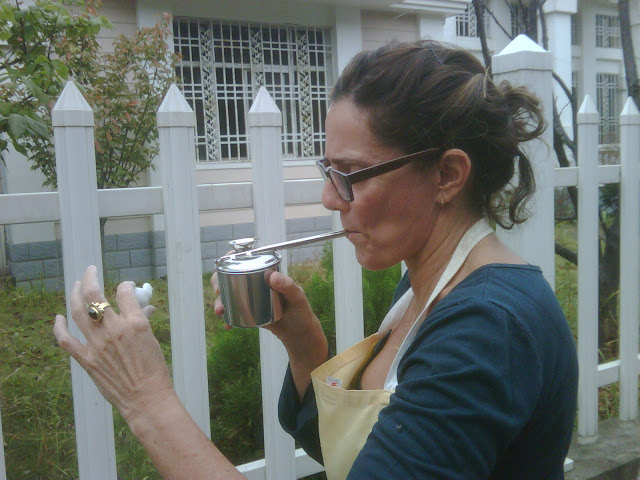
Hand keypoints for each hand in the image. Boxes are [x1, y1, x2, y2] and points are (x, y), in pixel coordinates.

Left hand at [53, 266, 174, 422]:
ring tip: (75, 285)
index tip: (125, 286)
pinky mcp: (86, 359)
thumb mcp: (152, 340)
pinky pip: (66, 339)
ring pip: (77, 311)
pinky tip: (58, 318)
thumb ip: (143, 321)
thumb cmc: (154, 370)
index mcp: (135, 323)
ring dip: (73, 294)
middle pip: (94, 295)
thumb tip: (144, 309)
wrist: (145, 397)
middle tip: (90, 271)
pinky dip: (59, 327)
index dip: (125, 285)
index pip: (124, 292)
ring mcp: (97, 344)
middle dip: (90, 278)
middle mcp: (114, 329)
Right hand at [211, 269, 326, 360]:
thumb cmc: (301, 311)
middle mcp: (257, 284)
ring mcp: (251, 299)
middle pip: (231, 276)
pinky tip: (227, 325)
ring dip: (220, 301)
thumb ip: (288, 286)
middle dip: (219, 282)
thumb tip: (271, 276)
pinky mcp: (249, 313)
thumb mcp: (297, 298)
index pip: (248, 260)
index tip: (225, 264)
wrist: (299, 334)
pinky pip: (234, 313)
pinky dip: (228, 318)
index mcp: (267, 274)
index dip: (233, 258)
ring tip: (220, 311)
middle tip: (218, 291)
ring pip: (229, 295)